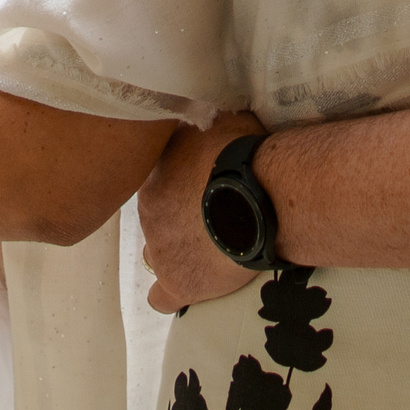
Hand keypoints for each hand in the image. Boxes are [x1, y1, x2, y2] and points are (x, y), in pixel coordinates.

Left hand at [139, 110, 266, 311]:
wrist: (260, 195)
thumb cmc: (246, 152)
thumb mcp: (224, 120)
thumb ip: (207, 123)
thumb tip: (208, 111)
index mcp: (156, 171)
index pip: (158, 180)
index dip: (180, 183)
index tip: (204, 183)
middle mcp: (149, 211)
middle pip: (157, 216)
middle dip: (180, 215)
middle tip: (214, 212)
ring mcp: (161, 248)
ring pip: (157, 253)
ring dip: (177, 250)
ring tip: (210, 246)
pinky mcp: (179, 282)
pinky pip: (162, 298)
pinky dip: (174, 292)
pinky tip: (193, 285)